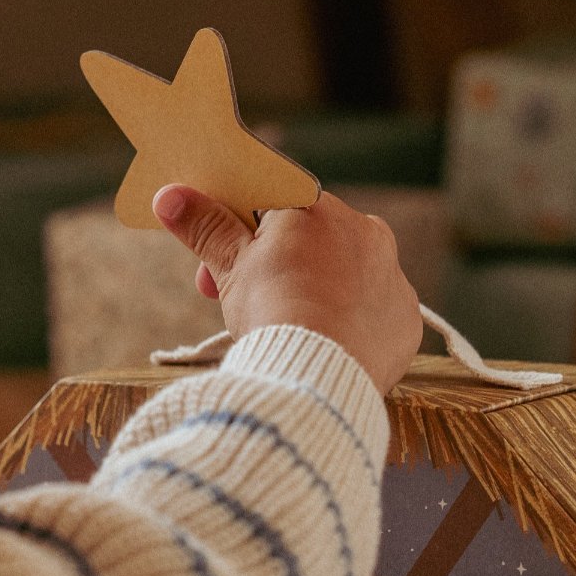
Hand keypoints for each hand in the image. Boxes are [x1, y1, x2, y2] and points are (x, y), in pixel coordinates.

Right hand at [152, 184, 420, 395]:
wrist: (318, 379)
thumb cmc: (272, 315)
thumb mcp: (229, 269)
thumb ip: (205, 228)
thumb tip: (169, 197)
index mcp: (317, 209)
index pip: (275, 207)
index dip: (241, 236)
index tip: (219, 266)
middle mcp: (365, 232)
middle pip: (312, 244)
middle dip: (275, 271)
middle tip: (244, 309)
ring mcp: (392, 277)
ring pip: (346, 279)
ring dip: (317, 297)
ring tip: (290, 334)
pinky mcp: (406, 320)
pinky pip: (374, 316)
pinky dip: (352, 327)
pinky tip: (329, 348)